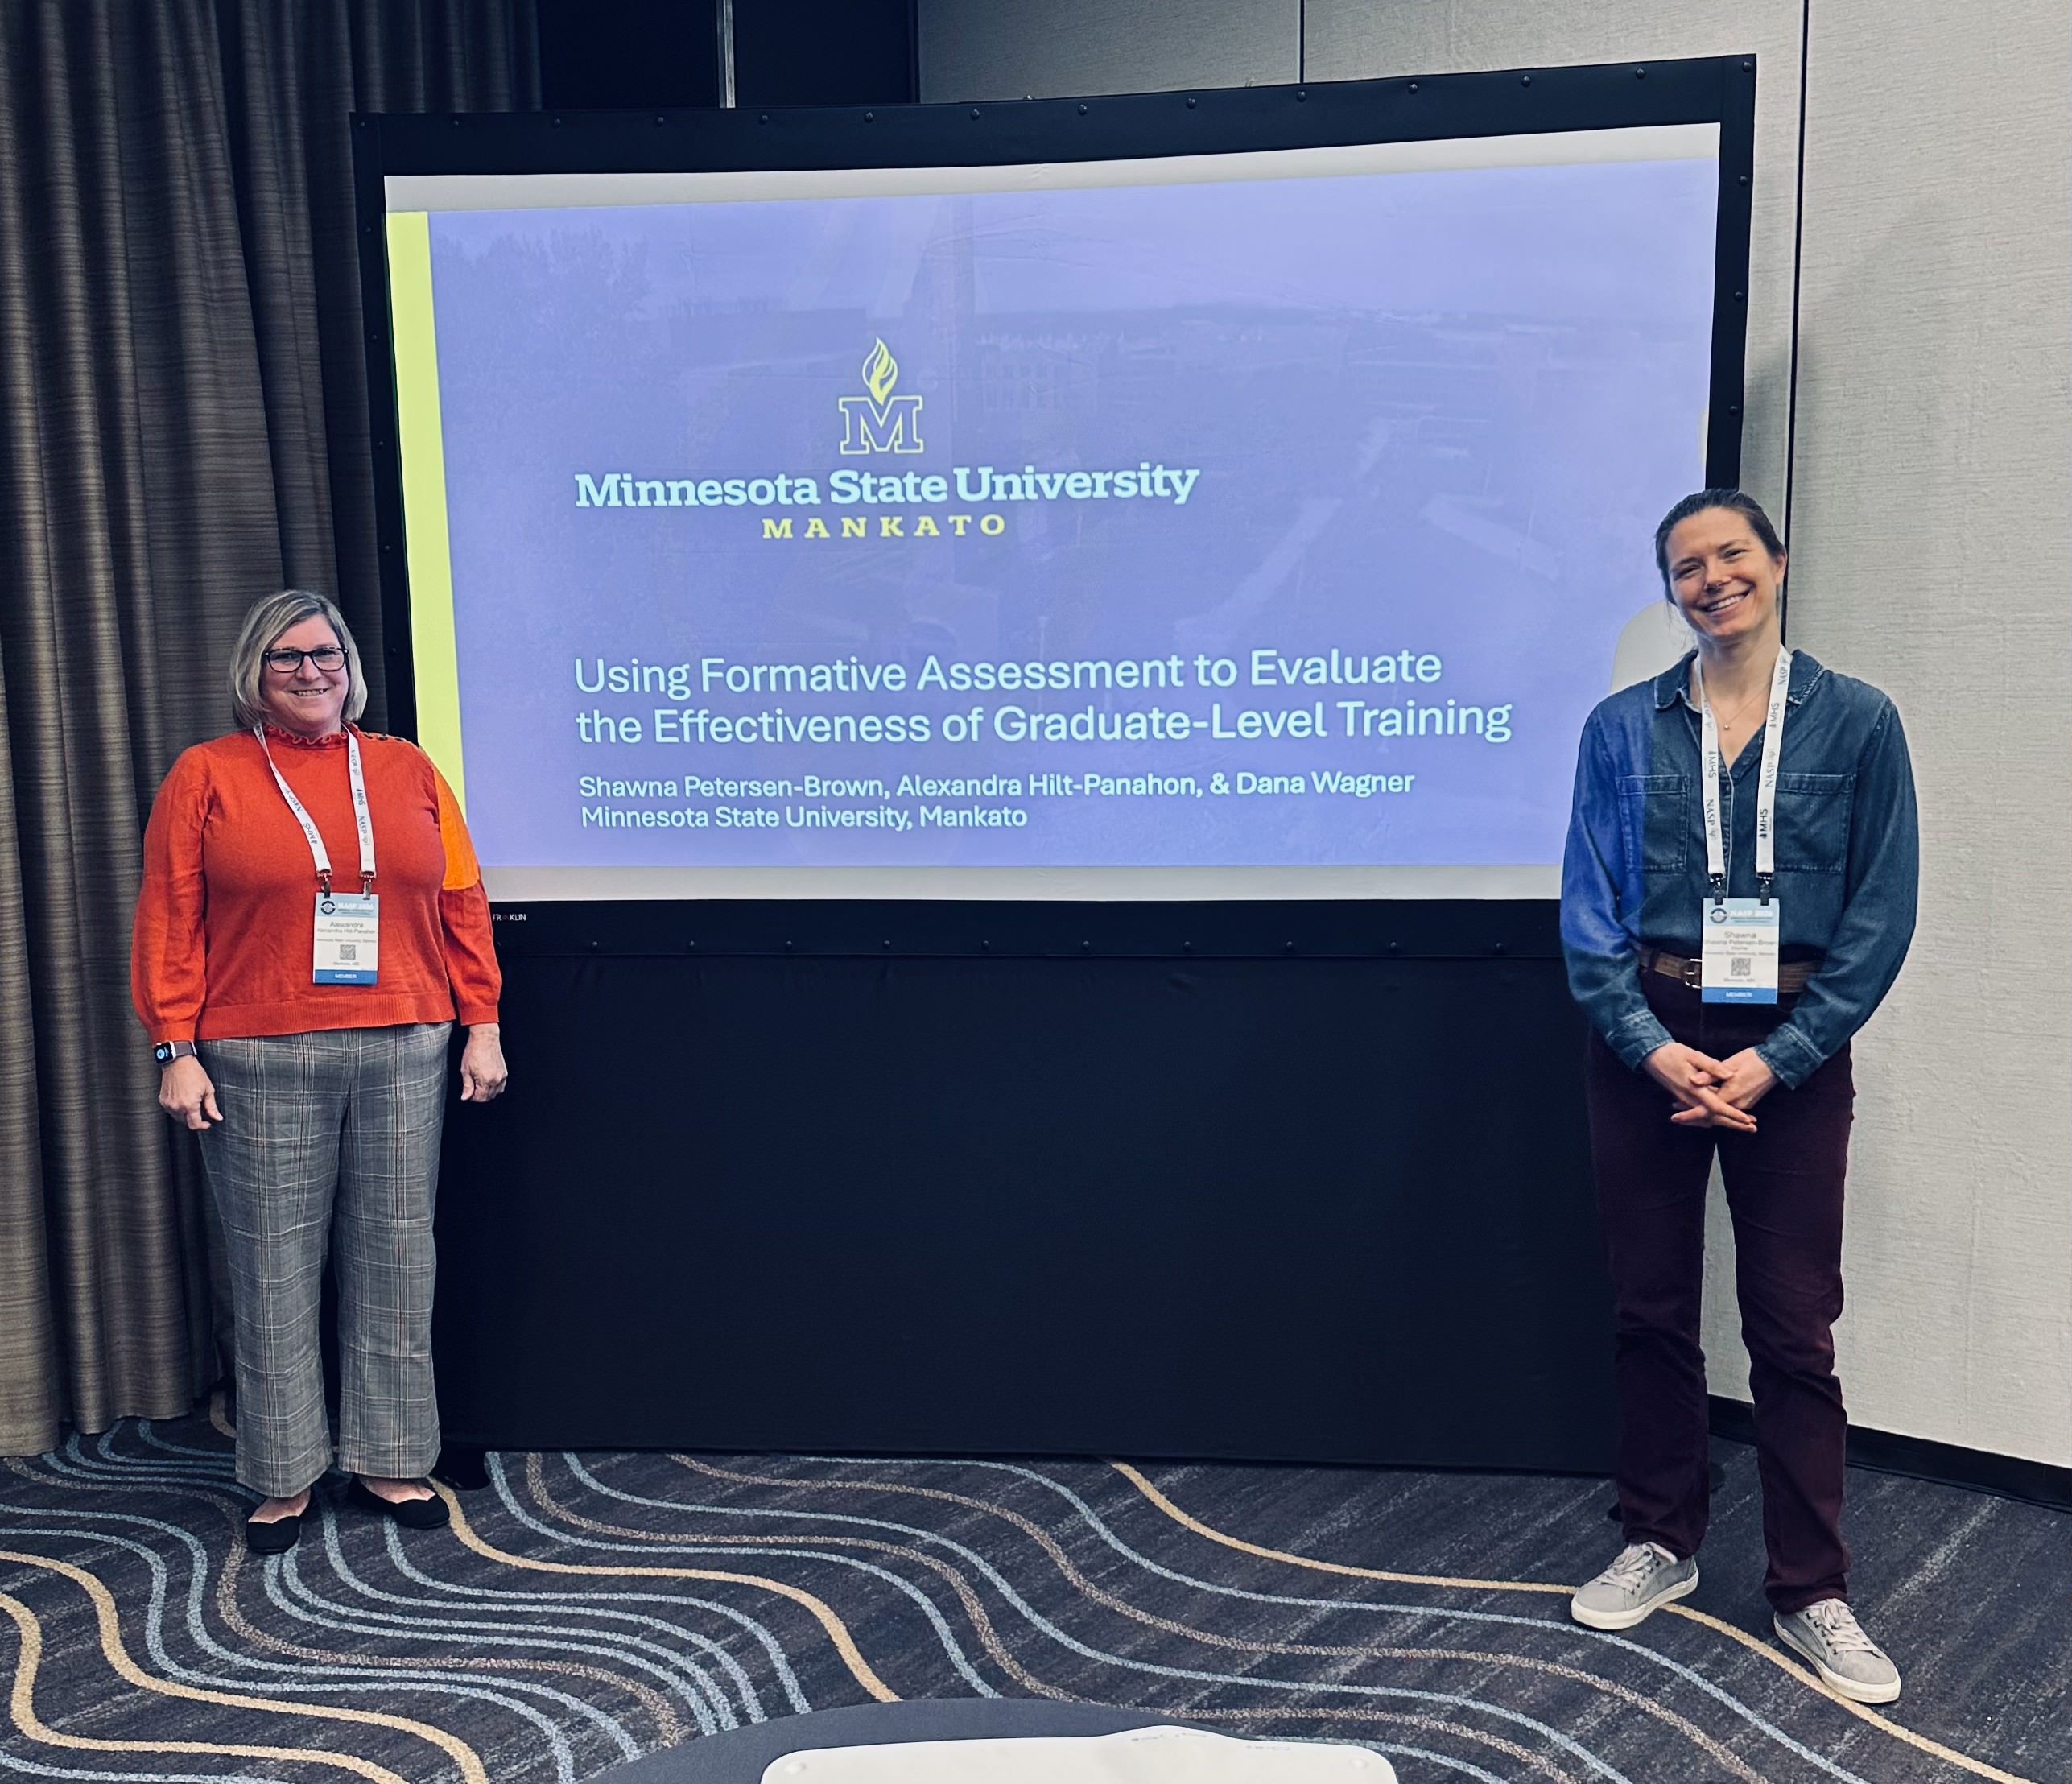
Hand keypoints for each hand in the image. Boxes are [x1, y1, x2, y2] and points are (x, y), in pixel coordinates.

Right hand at [158, 1055, 221, 1129]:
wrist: (178, 1062)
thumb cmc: (193, 1073)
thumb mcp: (208, 1089)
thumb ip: (212, 1106)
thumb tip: (217, 1117)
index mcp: (189, 1105)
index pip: (194, 1125)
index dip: (202, 1126)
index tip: (207, 1124)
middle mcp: (177, 1107)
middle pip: (186, 1122)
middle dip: (195, 1119)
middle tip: (201, 1110)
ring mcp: (168, 1104)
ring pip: (178, 1117)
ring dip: (186, 1114)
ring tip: (192, 1101)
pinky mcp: (162, 1101)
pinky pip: (171, 1110)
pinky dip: (178, 1109)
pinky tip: (183, 1099)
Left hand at [459, 1024, 507, 1102]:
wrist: (485, 1039)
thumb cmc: (474, 1051)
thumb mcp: (465, 1070)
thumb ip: (467, 1086)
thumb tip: (465, 1097)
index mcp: (485, 1080)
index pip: (480, 1098)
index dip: (471, 1097)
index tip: (467, 1093)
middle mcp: (495, 1080)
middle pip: (488, 1097)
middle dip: (479, 1096)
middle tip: (471, 1089)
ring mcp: (501, 1076)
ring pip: (495, 1093)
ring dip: (487, 1093)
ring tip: (479, 1086)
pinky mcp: (504, 1073)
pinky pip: (501, 1087)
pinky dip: (494, 1088)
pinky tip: (487, 1083)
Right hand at [1641, 1040, 1756, 1132]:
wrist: (1650, 1055)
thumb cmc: (1672, 1053)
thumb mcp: (1694, 1055)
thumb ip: (1712, 1066)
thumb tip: (1730, 1074)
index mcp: (1694, 1088)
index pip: (1716, 1106)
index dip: (1733, 1114)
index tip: (1748, 1120)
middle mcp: (1689, 1098)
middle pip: (1714, 1117)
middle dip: (1734, 1123)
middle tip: (1752, 1127)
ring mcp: (1685, 1100)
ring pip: (1707, 1117)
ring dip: (1725, 1121)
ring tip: (1743, 1124)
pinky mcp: (1683, 1098)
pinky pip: (1700, 1113)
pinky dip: (1713, 1117)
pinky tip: (1722, 1116)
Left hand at [1670, 1047, 1776, 1127]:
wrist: (1776, 1063)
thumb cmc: (1752, 1060)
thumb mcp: (1730, 1063)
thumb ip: (1710, 1073)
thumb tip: (1692, 1080)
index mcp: (1730, 1095)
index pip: (1705, 1111)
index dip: (1689, 1114)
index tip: (1674, 1116)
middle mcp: (1737, 1105)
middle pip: (1710, 1118)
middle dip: (1693, 1119)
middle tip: (1675, 1117)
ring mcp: (1743, 1105)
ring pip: (1718, 1116)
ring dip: (1702, 1116)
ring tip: (1685, 1114)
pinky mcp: (1746, 1103)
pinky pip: (1726, 1112)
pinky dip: (1714, 1113)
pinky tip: (1704, 1109)